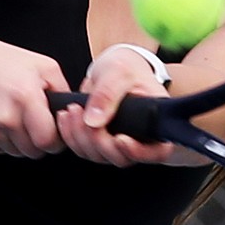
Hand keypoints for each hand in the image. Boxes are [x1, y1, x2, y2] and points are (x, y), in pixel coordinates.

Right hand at [0, 31, 69, 158]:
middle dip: (38, 141)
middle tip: (34, 123)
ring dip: (19, 141)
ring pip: (15, 152)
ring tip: (14, 116)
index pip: (49, 141)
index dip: (55, 139)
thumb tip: (74, 113)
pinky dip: (2, 139)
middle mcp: (6, 117)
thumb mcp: (41, 65)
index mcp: (25, 98)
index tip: (54, 131)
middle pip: (33, 151)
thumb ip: (63, 90)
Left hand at [54, 46, 175, 166]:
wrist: (113, 67)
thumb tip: (93, 121)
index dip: (138, 152)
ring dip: (80, 137)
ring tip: (72, 109)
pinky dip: (71, 136)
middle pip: (121, 157)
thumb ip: (108, 94)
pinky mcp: (100, 141)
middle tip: (82, 112)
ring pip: (99, 156)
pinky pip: (84, 149)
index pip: (157, 152)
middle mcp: (140, 138)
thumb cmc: (126, 67)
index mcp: (156, 122)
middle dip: (97, 140)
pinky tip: (67, 116)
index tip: (119, 139)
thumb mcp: (119, 72)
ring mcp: (118, 143)